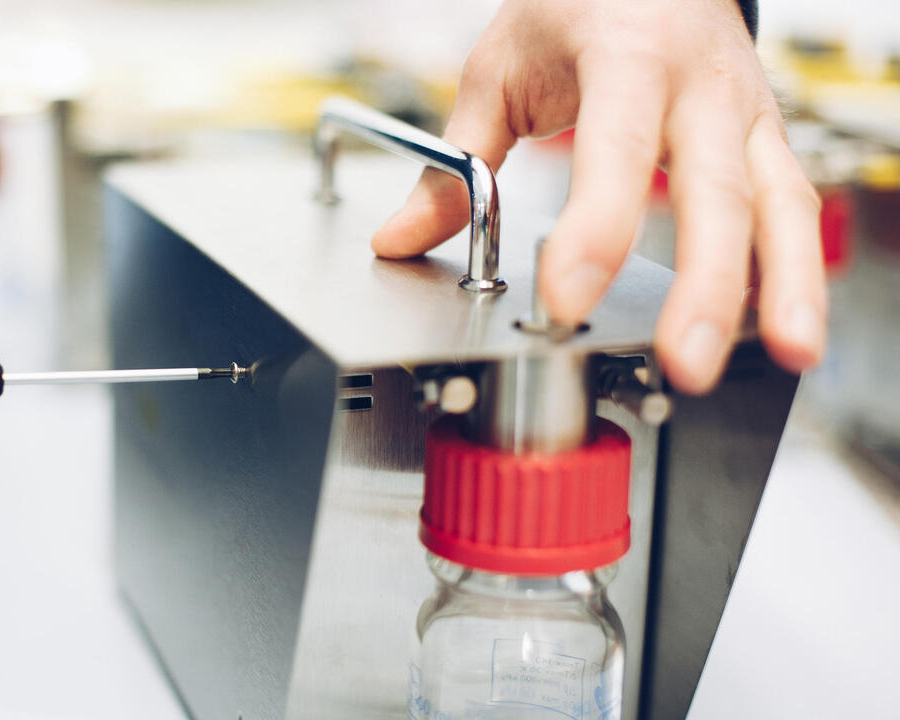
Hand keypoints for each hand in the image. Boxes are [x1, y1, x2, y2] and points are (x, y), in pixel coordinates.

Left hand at [372, 0, 825, 392]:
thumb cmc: (579, 7)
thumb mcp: (502, 66)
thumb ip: (458, 157)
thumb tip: (402, 238)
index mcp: (627, 56)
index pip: (614, 151)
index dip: (595, 230)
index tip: (564, 299)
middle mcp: (700, 86)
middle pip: (715, 190)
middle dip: (706, 284)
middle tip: (684, 362)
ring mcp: (746, 113)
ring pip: (779, 202)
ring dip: (787, 285)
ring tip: (790, 354)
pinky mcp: (768, 141)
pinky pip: (792, 208)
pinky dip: (798, 271)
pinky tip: (791, 328)